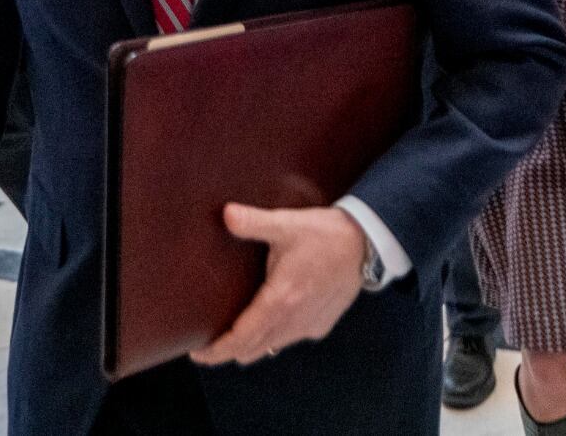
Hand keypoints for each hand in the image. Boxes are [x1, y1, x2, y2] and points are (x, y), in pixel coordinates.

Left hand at [190, 204, 366, 366]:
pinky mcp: (322, 325)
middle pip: (252, 350)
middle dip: (228, 351)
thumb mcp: (288, 224)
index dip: (217, 350)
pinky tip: (271, 321)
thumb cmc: (327, 234)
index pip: (241, 338)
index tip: (198, 353)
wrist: (367, 243)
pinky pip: (290, 340)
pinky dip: (275, 338)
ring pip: (271, 348)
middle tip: (210, 344)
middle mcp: (293, 320)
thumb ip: (254, 222)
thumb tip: (226, 213)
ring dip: (252, 345)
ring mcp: (309, 326)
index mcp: (280, 299)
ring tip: (236, 333)